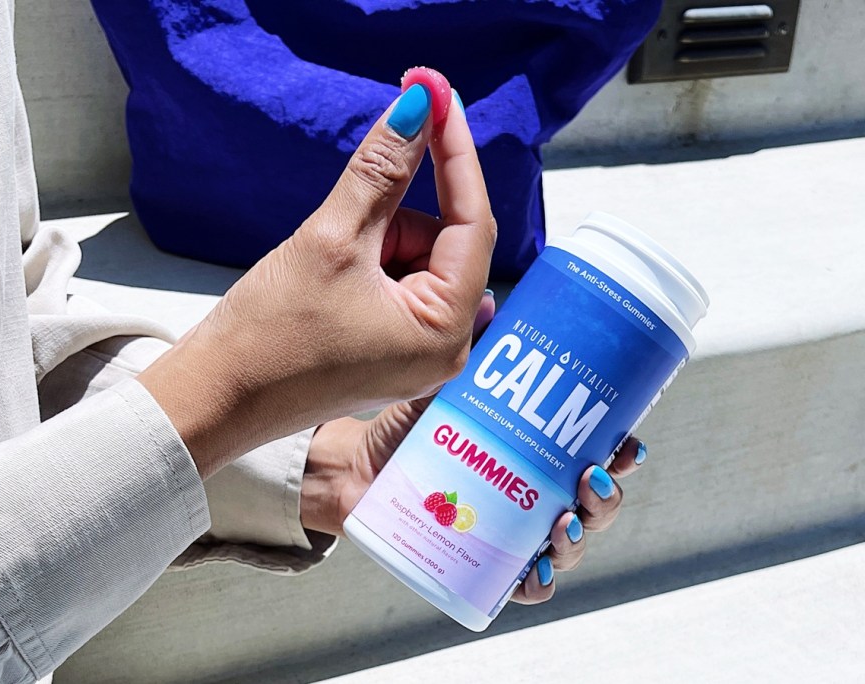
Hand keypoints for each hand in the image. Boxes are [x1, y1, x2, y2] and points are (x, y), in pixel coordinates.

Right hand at [139, 85, 495, 477]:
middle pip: (443, 242)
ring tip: (323, 271)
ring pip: (418, 259)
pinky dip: (369, 263)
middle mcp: (445, 349)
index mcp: (444, 332)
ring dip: (376, 242)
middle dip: (394, 219)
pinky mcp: (393, 351)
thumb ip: (382, 170)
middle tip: (339, 230)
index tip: (436, 94)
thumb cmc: (267, 335)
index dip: (454, 152)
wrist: (214, 398)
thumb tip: (418, 107)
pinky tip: (328, 281)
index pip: (473, 221)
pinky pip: (400, 283)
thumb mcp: (330, 239)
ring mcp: (419, 354)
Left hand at [300, 295, 644, 604]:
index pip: (597, 452)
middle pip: (592, 501)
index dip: (622, 452)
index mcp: (541, 450)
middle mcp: (535, 492)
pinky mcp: (482, 559)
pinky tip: (535, 572)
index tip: (627, 442)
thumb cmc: (415, 425)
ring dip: (577, 538)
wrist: (363, 468)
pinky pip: (521, 583)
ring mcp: (513, 529)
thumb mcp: (447, 384)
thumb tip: (491, 303)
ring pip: (566, 543)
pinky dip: (536, 583)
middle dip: (605, 495)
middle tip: (590, 477)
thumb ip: (472, 346)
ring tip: (563, 521)